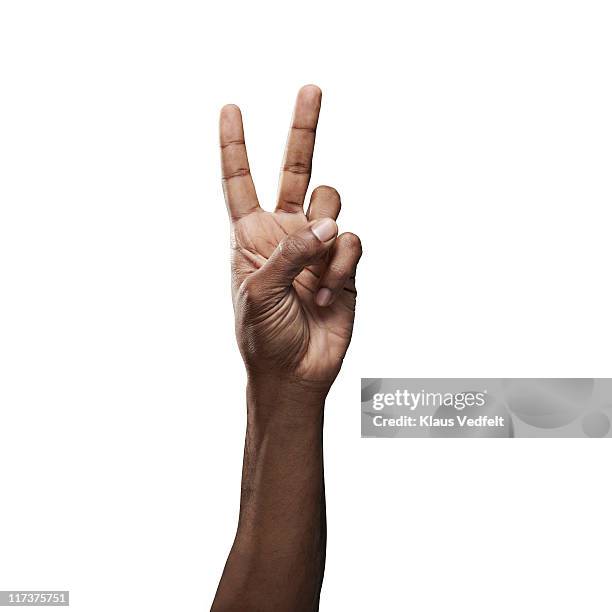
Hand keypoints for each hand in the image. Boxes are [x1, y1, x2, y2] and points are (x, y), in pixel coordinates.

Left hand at [219, 85, 361, 389]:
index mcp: (252, 235)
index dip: (234, 146)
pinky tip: (329, 294)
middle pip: (297, 170)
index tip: (230, 109)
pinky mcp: (345, 265)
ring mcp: (318, 247)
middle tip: (311, 88)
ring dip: (326, 238)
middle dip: (303, 129)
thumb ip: (291, 250)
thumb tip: (330, 223)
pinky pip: (352, 242)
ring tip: (315, 281)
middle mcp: (287, 232)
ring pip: (332, 206)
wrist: (294, 372)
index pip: (240, 181)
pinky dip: (342, 267)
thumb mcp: (259, 290)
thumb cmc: (263, 335)